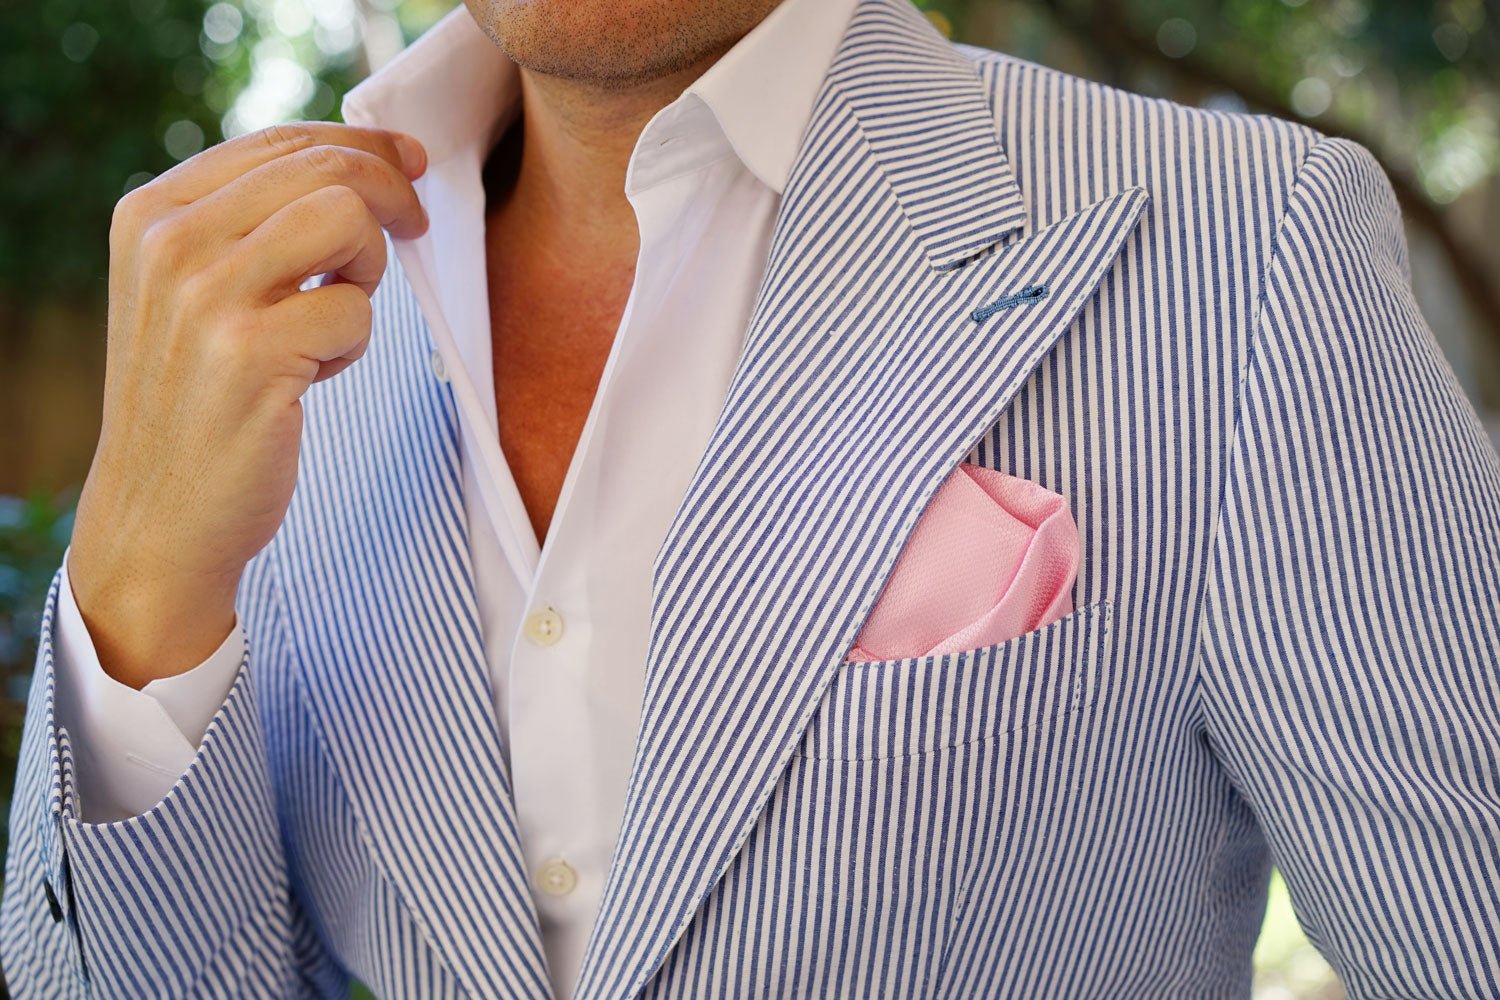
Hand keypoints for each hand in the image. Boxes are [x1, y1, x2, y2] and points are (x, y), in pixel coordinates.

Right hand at [68, 123, 428, 688]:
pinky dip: (353, 343)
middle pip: (324, 169)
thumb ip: (252, 225)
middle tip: (414, 231)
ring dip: (369, 268)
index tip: (411, 166)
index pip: (282, 141)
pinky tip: (315, 375)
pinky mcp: (249, 352)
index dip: (364, 146)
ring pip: (344, 219)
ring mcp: (204, 295)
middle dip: (390, 196)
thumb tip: (363, 166)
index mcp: (152, 212)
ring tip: (337, 317)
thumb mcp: (197, 293)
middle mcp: (169, 241)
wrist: (162, 515)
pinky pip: (353, 309)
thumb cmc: (202, 401)